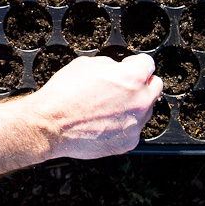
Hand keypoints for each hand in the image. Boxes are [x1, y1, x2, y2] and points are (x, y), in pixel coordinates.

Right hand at [28, 53, 162, 159]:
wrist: (49, 125)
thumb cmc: (64, 94)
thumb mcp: (86, 64)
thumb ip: (110, 65)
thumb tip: (117, 69)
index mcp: (133, 77)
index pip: (148, 63)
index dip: (134, 63)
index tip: (128, 67)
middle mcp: (140, 101)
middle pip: (155, 86)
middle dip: (141, 84)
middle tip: (121, 86)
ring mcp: (136, 124)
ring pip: (144, 110)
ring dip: (132, 106)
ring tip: (106, 107)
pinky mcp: (128, 142)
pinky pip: (132, 129)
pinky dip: (122, 126)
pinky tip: (103, 122)